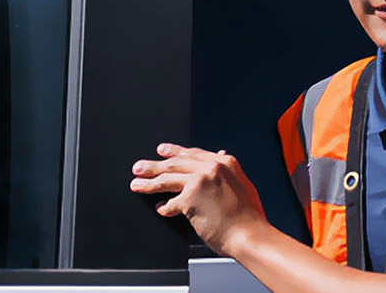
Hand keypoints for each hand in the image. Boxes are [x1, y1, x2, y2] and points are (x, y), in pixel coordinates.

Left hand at [129, 143, 267, 254]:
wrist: (249, 234)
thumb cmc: (248, 217)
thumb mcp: (243, 185)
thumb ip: (228, 172)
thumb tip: (219, 156)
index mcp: (226, 163)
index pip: (194, 153)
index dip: (175, 152)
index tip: (162, 151)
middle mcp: (212, 167)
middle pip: (176, 164)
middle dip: (154, 165)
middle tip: (140, 167)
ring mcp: (200, 181)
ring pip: (167, 179)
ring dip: (149, 183)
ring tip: (137, 184)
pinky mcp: (190, 198)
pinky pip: (170, 203)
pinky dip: (164, 207)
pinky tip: (160, 208)